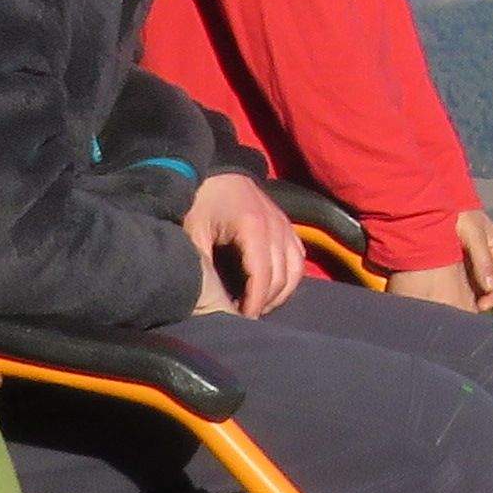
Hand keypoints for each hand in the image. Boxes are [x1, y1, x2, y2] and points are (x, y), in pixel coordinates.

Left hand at [186, 172, 307, 314]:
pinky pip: (298, 258)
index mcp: (253, 227)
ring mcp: (285, 225)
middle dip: (264, 302)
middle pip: (281, 277)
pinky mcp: (287, 226)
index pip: (263, 276)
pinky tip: (271, 288)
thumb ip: (205, 267)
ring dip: (280, 293)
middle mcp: (276, 227)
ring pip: (295, 270)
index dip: (254, 303)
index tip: (240, 320)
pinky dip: (289, 277)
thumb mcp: (194, 234)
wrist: (214, 172)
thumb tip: (213, 302)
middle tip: (244, 317)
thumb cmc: (201, 202)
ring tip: (258, 305)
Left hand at [453, 206, 492, 311]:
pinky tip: (443, 293)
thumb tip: (489, 287)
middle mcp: (485, 257)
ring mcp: (470, 258)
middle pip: (488, 286)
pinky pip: (459, 278)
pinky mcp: (456, 259)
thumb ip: (481, 258)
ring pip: (473, 284)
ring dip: (467, 296)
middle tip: (464, 312)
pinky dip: (455, 288)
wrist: (438, 200)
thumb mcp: (473, 233)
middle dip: (479, 300)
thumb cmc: (460, 213)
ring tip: (453, 306)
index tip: (480, 307)